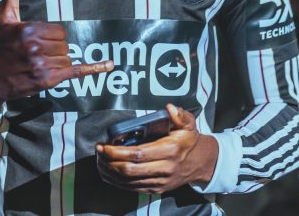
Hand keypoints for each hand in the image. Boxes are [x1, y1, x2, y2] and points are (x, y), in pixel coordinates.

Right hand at [0, 0, 113, 118]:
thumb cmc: (1, 47)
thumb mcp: (5, 18)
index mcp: (28, 30)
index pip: (59, 31)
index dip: (51, 36)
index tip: (38, 41)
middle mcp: (35, 47)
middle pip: (64, 45)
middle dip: (54, 49)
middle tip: (38, 54)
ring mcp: (42, 65)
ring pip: (67, 59)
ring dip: (58, 62)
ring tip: (40, 64)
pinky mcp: (48, 80)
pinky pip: (76, 71)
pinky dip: (93, 68)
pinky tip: (109, 65)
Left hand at [95, 104, 218, 193]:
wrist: (200, 163)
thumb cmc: (189, 141)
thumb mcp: (188, 124)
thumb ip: (179, 115)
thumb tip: (169, 108)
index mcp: (169, 151)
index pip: (138, 154)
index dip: (118, 151)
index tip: (104, 145)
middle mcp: (164, 168)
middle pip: (130, 169)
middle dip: (109, 161)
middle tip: (98, 151)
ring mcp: (160, 181)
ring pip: (128, 181)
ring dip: (110, 172)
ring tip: (100, 160)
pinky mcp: (156, 189)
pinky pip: (132, 188)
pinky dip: (117, 181)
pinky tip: (108, 171)